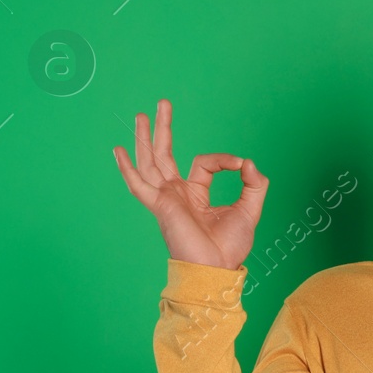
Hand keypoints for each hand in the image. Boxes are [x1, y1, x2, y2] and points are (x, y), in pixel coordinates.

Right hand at [112, 99, 268, 269]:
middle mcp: (177, 194)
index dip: (223, 159)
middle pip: (165, 154)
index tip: (240, 164)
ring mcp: (166, 199)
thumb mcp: (250, 208)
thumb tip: (248, 162)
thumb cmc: (230, 247)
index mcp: (195, 194)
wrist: (217, 269)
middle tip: (163, 103)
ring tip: (141, 115)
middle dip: (163, 129)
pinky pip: (138, 185)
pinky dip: (127, 169)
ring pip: (151, 162)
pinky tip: (118, 151)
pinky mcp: (160, 206)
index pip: (203, 163)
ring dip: (146, 138)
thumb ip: (254, 183)